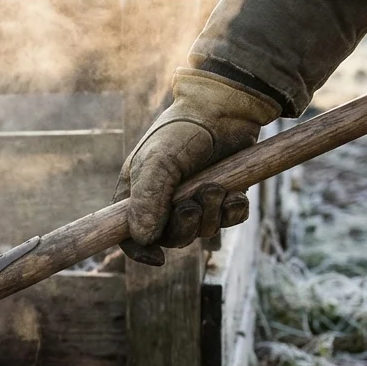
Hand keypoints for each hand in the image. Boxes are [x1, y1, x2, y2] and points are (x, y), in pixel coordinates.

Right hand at [113, 68, 279, 265]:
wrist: (226, 107)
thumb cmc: (182, 130)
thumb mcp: (157, 163)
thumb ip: (147, 200)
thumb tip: (144, 239)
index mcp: (137, 194)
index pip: (130, 235)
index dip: (141, 250)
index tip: (157, 258)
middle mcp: (164, 201)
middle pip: (171, 239)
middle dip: (185, 226)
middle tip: (193, 203)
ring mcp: (195, 199)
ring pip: (202, 231)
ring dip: (211, 214)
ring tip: (217, 186)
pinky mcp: (224, 196)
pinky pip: (229, 221)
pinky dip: (233, 211)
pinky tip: (236, 193)